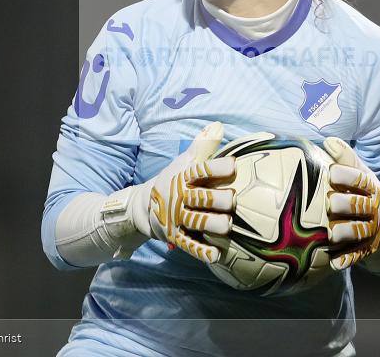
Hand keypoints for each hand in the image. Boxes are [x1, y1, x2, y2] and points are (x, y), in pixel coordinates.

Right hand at [133, 121, 235, 263]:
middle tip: (232, 200)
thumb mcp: (185, 162)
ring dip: (213, 223)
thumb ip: (203, 146)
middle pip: (201, 197)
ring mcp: (178, 218)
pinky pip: (190, 245)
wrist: (145, 206)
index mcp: (184, 176)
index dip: (217, 168)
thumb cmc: (174, 180)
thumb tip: (218, 125)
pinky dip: (202, 251)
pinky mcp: (177, 236)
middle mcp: (180, 196)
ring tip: (227, 225)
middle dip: (219, 199)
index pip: (201, 170)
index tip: (234, 165)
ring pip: (198, 221)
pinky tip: (216, 254)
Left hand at [324, 137, 379, 270]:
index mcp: (372, 188)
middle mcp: (375, 209)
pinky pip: (356, 256)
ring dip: (344, 232)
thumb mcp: (362, 176)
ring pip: (358, 231)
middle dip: (343, 204)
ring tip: (330, 234)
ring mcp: (373, 231)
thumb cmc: (365, 196)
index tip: (331, 172)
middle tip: (328, 204)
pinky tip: (333, 262)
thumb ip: (346, 159)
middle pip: (358, 205)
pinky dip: (346, 259)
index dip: (346, 175)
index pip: (361, 179)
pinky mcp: (368, 250)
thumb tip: (328, 140)